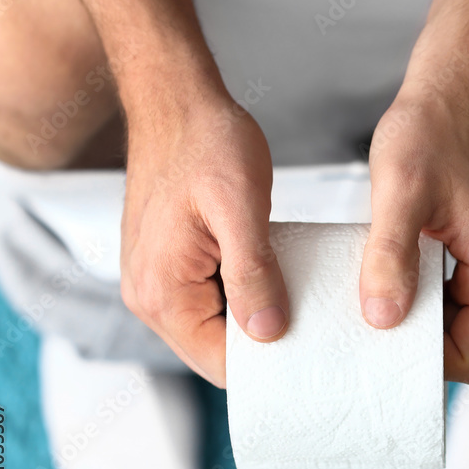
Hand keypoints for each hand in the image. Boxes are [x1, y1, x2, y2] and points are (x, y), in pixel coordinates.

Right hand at [119, 93, 288, 387]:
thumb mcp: (240, 205)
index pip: (221, 365)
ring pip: (216, 329)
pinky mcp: (169, 265)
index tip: (315, 357)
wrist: (176, 101)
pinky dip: (244, 299)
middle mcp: (149, 296)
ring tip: (303, 308)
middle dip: (266, 348)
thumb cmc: (205, 141)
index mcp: (163, 293)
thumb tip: (268, 332)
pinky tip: (277, 282)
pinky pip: (209, 302)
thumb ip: (252, 272)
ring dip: (256, 321)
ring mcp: (156, 281)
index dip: (270, 367)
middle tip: (318, 333)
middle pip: (217, 353)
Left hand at [360, 81, 468, 383]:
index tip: (384, 336)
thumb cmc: (431, 129)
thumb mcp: (399, 191)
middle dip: (437, 351)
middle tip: (387, 321)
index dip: (429, 361)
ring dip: (439, 327)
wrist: (459, 87)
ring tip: (394, 297)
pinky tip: (407, 277)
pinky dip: (443, 305)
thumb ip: (391, 257)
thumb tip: (383, 320)